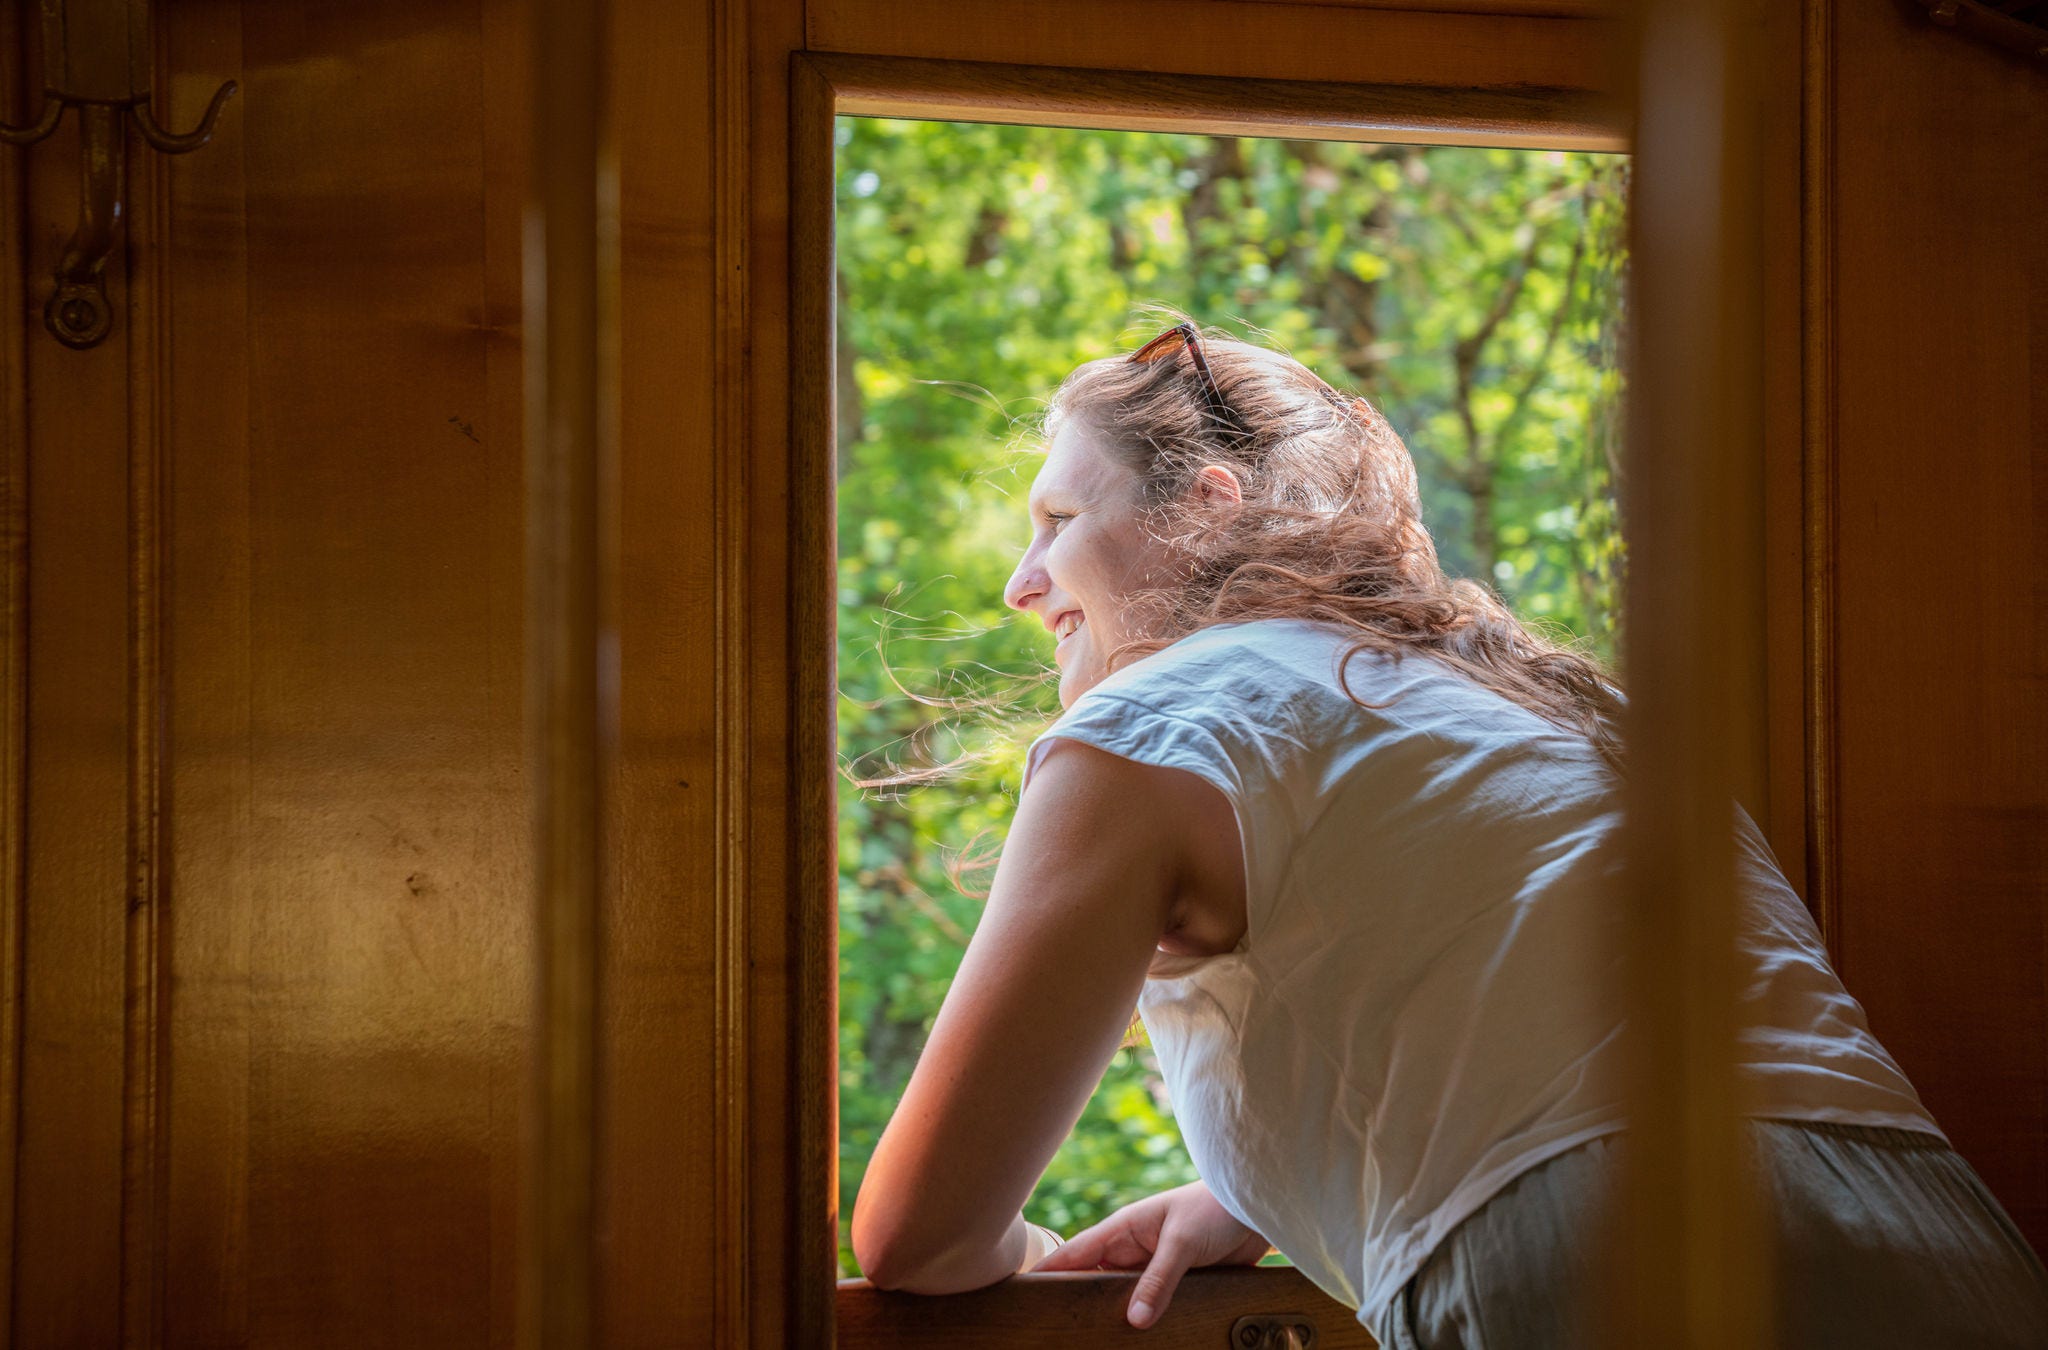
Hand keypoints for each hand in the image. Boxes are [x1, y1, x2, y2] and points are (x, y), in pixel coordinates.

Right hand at [1030, 1180, 1270, 1328]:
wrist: (1258, 1208)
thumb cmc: (1216, 1208)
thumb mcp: (1183, 1243)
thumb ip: (1159, 1280)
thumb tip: (1133, 1320)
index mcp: (1125, 1229)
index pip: (1076, 1253)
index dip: (1049, 1271)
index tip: (1022, 1292)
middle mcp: (1134, 1250)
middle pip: (1095, 1282)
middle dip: (1079, 1303)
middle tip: (1056, 1330)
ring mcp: (1154, 1268)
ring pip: (1123, 1298)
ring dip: (1115, 1315)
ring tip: (1094, 1341)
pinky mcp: (1177, 1284)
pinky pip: (1152, 1306)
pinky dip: (1145, 1321)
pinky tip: (1138, 1341)